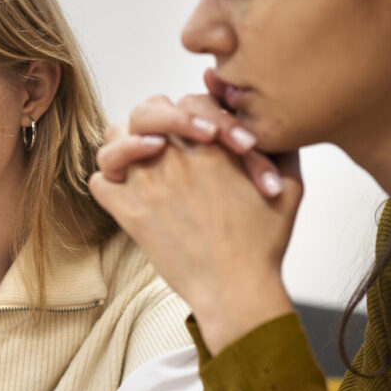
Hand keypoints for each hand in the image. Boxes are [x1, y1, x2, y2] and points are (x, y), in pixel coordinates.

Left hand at [90, 131, 303, 355]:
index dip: (201, 114)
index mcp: (214, 145)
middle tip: (170, 138)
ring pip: (115, 138)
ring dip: (125, 143)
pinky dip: (108, 180)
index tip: (211, 138)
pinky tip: (126, 189)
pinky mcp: (129, 213)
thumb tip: (272, 126)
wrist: (236, 289)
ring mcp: (147, 183)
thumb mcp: (290, 187)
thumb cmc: (263, 244)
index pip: (192, 101)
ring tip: (143, 157)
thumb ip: (283, 148)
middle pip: (149, 109)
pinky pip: (99, 181)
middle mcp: (176, 157)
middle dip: (160, 117)